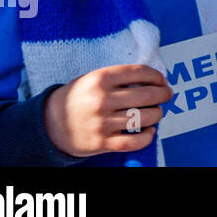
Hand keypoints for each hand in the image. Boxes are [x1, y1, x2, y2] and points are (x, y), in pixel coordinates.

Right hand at [44, 65, 172, 157]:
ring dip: (157, 114)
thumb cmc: (78, 97)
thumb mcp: (93, 79)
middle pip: (147, 95)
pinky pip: (133, 142)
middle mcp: (102, 100)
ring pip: (144, 118)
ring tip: (157, 112)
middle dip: (163, 94)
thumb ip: (119, 77)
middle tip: (167, 95)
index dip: (157, 76)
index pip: (140, 73)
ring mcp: (102, 123)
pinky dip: (147, 137)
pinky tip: (150, 131)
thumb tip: (154, 80)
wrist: (49, 123)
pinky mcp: (101, 143)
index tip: (162, 80)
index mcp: (100, 78)